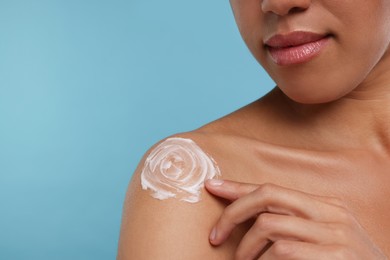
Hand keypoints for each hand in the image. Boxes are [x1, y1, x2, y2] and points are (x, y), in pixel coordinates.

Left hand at [205, 179, 386, 259]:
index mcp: (325, 205)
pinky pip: (282, 251)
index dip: (238, 187)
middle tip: (216, 236)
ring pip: (269, 225)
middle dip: (234, 212)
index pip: (272, 189)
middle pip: (267, 196)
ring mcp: (334, 234)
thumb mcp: (319, 238)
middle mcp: (330, 213)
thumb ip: (291, 224)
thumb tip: (250, 220)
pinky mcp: (334, 256)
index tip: (213, 186)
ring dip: (246, 247)